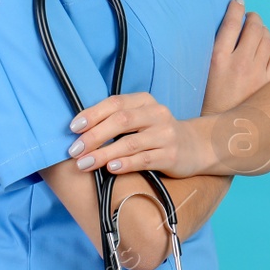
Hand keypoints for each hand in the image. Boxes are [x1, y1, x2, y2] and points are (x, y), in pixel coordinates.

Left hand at [66, 92, 206, 178]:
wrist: (196, 146)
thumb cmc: (158, 133)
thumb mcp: (141, 118)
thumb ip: (117, 120)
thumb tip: (79, 132)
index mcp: (145, 101)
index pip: (115, 103)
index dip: (92, 114)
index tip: (73, 128)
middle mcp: (157, 114)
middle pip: (121, 121)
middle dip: (94, 136)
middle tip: (74, 151)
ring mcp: (166, 135)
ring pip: (130, 143)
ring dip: (103, 154)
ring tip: (84, 164)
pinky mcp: (171, 155)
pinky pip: (145, 159)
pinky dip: (126, 164)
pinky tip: (111, 168)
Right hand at [200, 0, 269, 115]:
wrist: (221, 126)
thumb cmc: (208, 97)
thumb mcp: (204, 71)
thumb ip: (216, 49)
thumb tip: (229, 25)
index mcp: (218, 58)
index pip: (231, 23)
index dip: (236, 8)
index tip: (238, 1)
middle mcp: (239, 63)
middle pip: (253, 28)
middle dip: (253, 17)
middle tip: (251, 17)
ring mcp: (256, 72)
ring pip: (266, 39)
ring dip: (263, 30)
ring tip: (258, 30)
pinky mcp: (267, 82)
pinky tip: (268, 46)